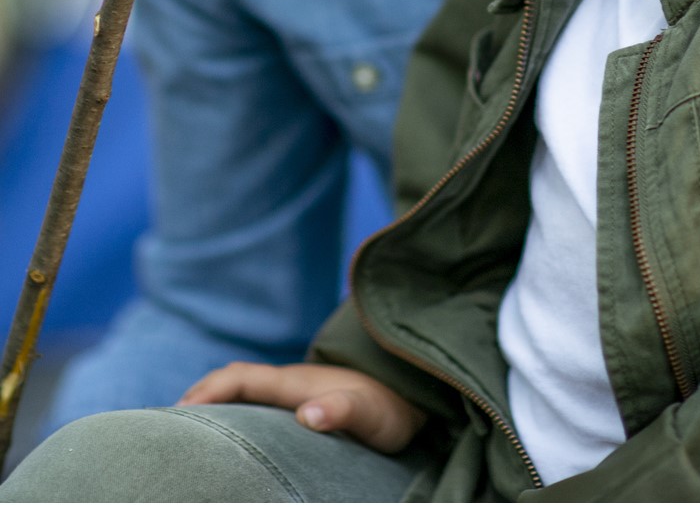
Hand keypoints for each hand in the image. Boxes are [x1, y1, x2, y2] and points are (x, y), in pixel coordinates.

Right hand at [178, 361, 427, 452]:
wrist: (414, 392)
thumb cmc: (391, 407)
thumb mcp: (371, 415)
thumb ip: (342, 411)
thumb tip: (308, 415)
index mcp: (295, 384)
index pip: (239, 380)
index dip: (206, 392)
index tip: (174, 413)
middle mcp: (289, 385)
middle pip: (233, 384)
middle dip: (196, 400)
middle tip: (159, 431)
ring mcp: (295, 394)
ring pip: (243, 395)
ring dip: (213, 408)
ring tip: (182, 440)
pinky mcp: (302, 406)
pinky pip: (257, 407)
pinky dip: (233, 416)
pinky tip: (227, 443)